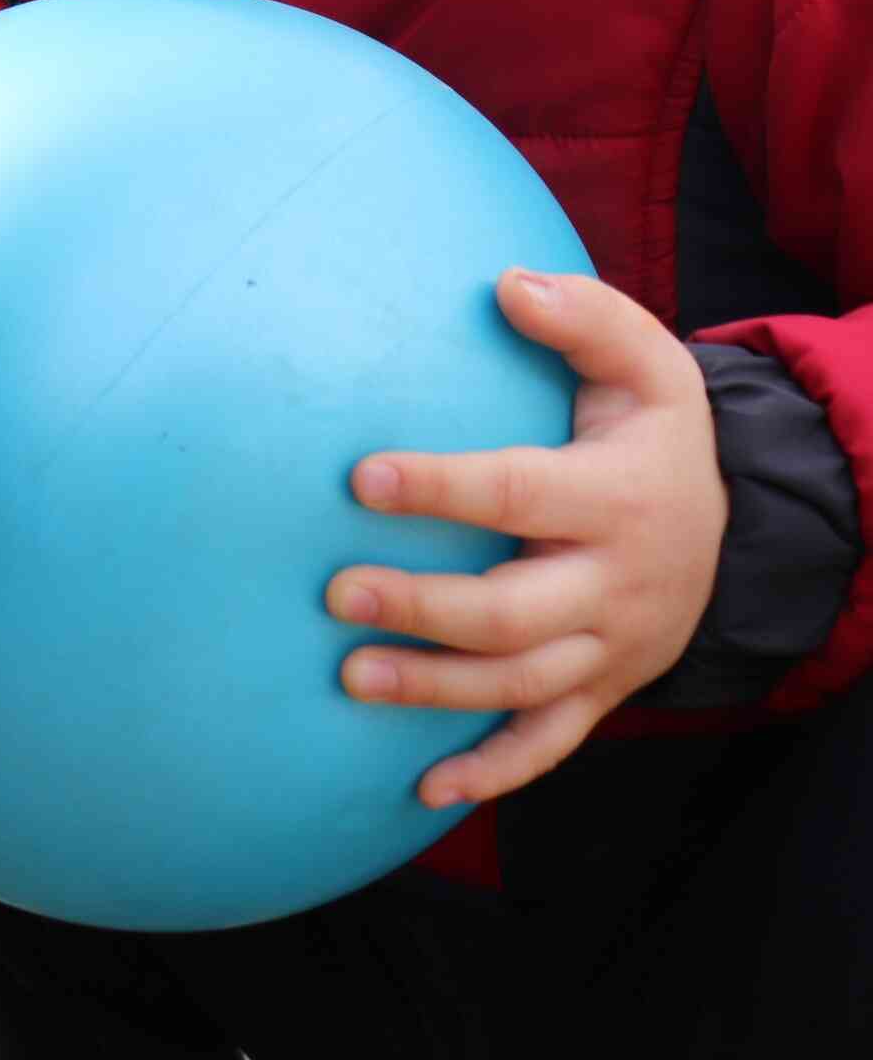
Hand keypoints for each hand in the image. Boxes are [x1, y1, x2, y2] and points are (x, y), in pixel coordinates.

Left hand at [328, 267, 722, 807]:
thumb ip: (583, 317)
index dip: (443, 488)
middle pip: (514, 612)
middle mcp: (618, 584)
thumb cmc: (653, 433)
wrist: (737, 529)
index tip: (360, 476)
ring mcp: (611, 648)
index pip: (520, 493)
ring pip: (520, 684)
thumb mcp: (650, 363)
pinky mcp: (602, 691)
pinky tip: (422, 790)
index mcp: (619, 499)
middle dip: (425, 609)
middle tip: (336, 595)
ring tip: (348, 678)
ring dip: (435, 691)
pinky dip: (492, 771)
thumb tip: (505, 282)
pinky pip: (549, 743)